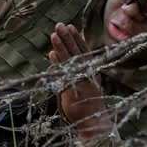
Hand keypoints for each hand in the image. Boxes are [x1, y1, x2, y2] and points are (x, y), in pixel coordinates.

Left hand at [49, 23, 114, 139]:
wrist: (94, 121)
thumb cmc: (90, 103)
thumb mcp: (88, 83)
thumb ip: (76, 70)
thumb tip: (57, 56)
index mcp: (92, 70)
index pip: (84, 50)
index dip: (77, 38)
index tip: (71, 26)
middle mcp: (87, 73)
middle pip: (76, 51)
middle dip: (68, 37)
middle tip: (60, 25)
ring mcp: (80, 80)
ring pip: (70, 60)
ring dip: (62, 47)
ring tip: (54, 35)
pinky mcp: (72, 90)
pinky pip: (64, 74)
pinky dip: (58, 64)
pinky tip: (52, 54)